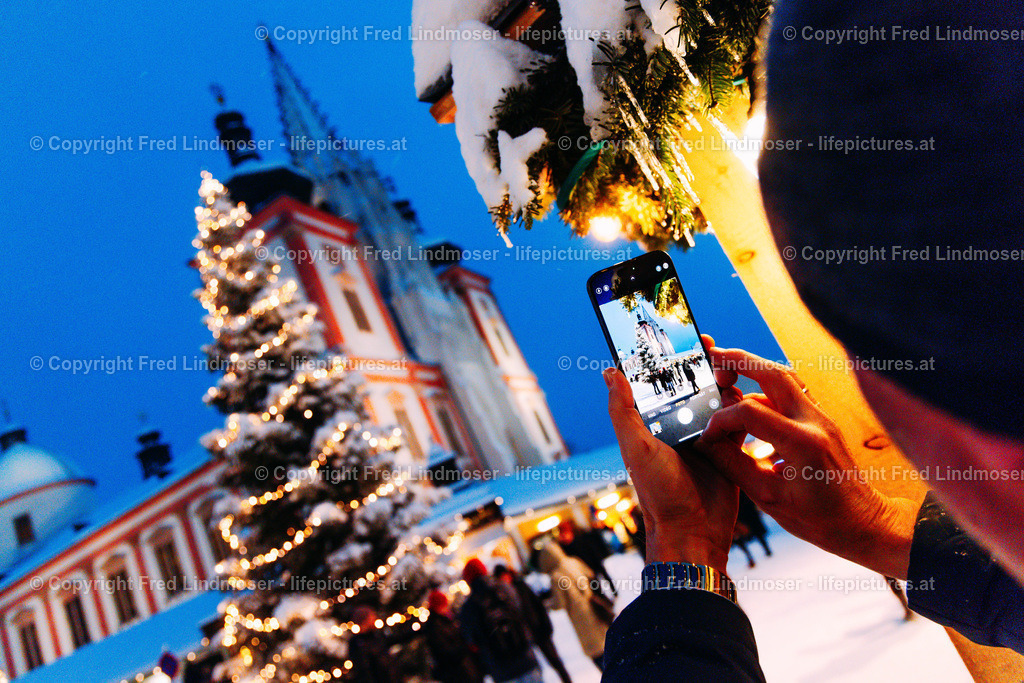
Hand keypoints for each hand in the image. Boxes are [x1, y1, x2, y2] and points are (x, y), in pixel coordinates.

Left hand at [603, 335, 742, 572]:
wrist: (695, 533)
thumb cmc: (659, 495)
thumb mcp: (637, 449)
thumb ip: (624, 411)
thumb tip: (610, 371)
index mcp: (653, 423)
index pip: (658, 382)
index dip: (666, 358)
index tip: (676, 333)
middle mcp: (678, 426)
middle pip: (691, 385)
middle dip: (701, 363)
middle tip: (709, 344)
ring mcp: (705, 436)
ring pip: (717, 398)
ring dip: (724, 382)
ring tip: (729, 367)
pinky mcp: (730, 449)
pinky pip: (740, 421)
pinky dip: (745, 407)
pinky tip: (749, 394)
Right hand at [695, 345, 918, 578]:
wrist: (861, 522)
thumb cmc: (818, 519)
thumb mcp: (767, 498)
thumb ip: (733, 464)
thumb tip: (706, 443)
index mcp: (802, 443)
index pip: (750, 411)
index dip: (721, 419)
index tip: (708, 435)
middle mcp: (815, 422)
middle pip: (773, 373)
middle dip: (739, 361)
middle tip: (712, 357)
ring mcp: (822, 418)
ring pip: (785, 377)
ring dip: (754, 369)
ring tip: (727, 372)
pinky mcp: (822, 420)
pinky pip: (792, 392)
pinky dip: (766, 388)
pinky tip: (749, 401)